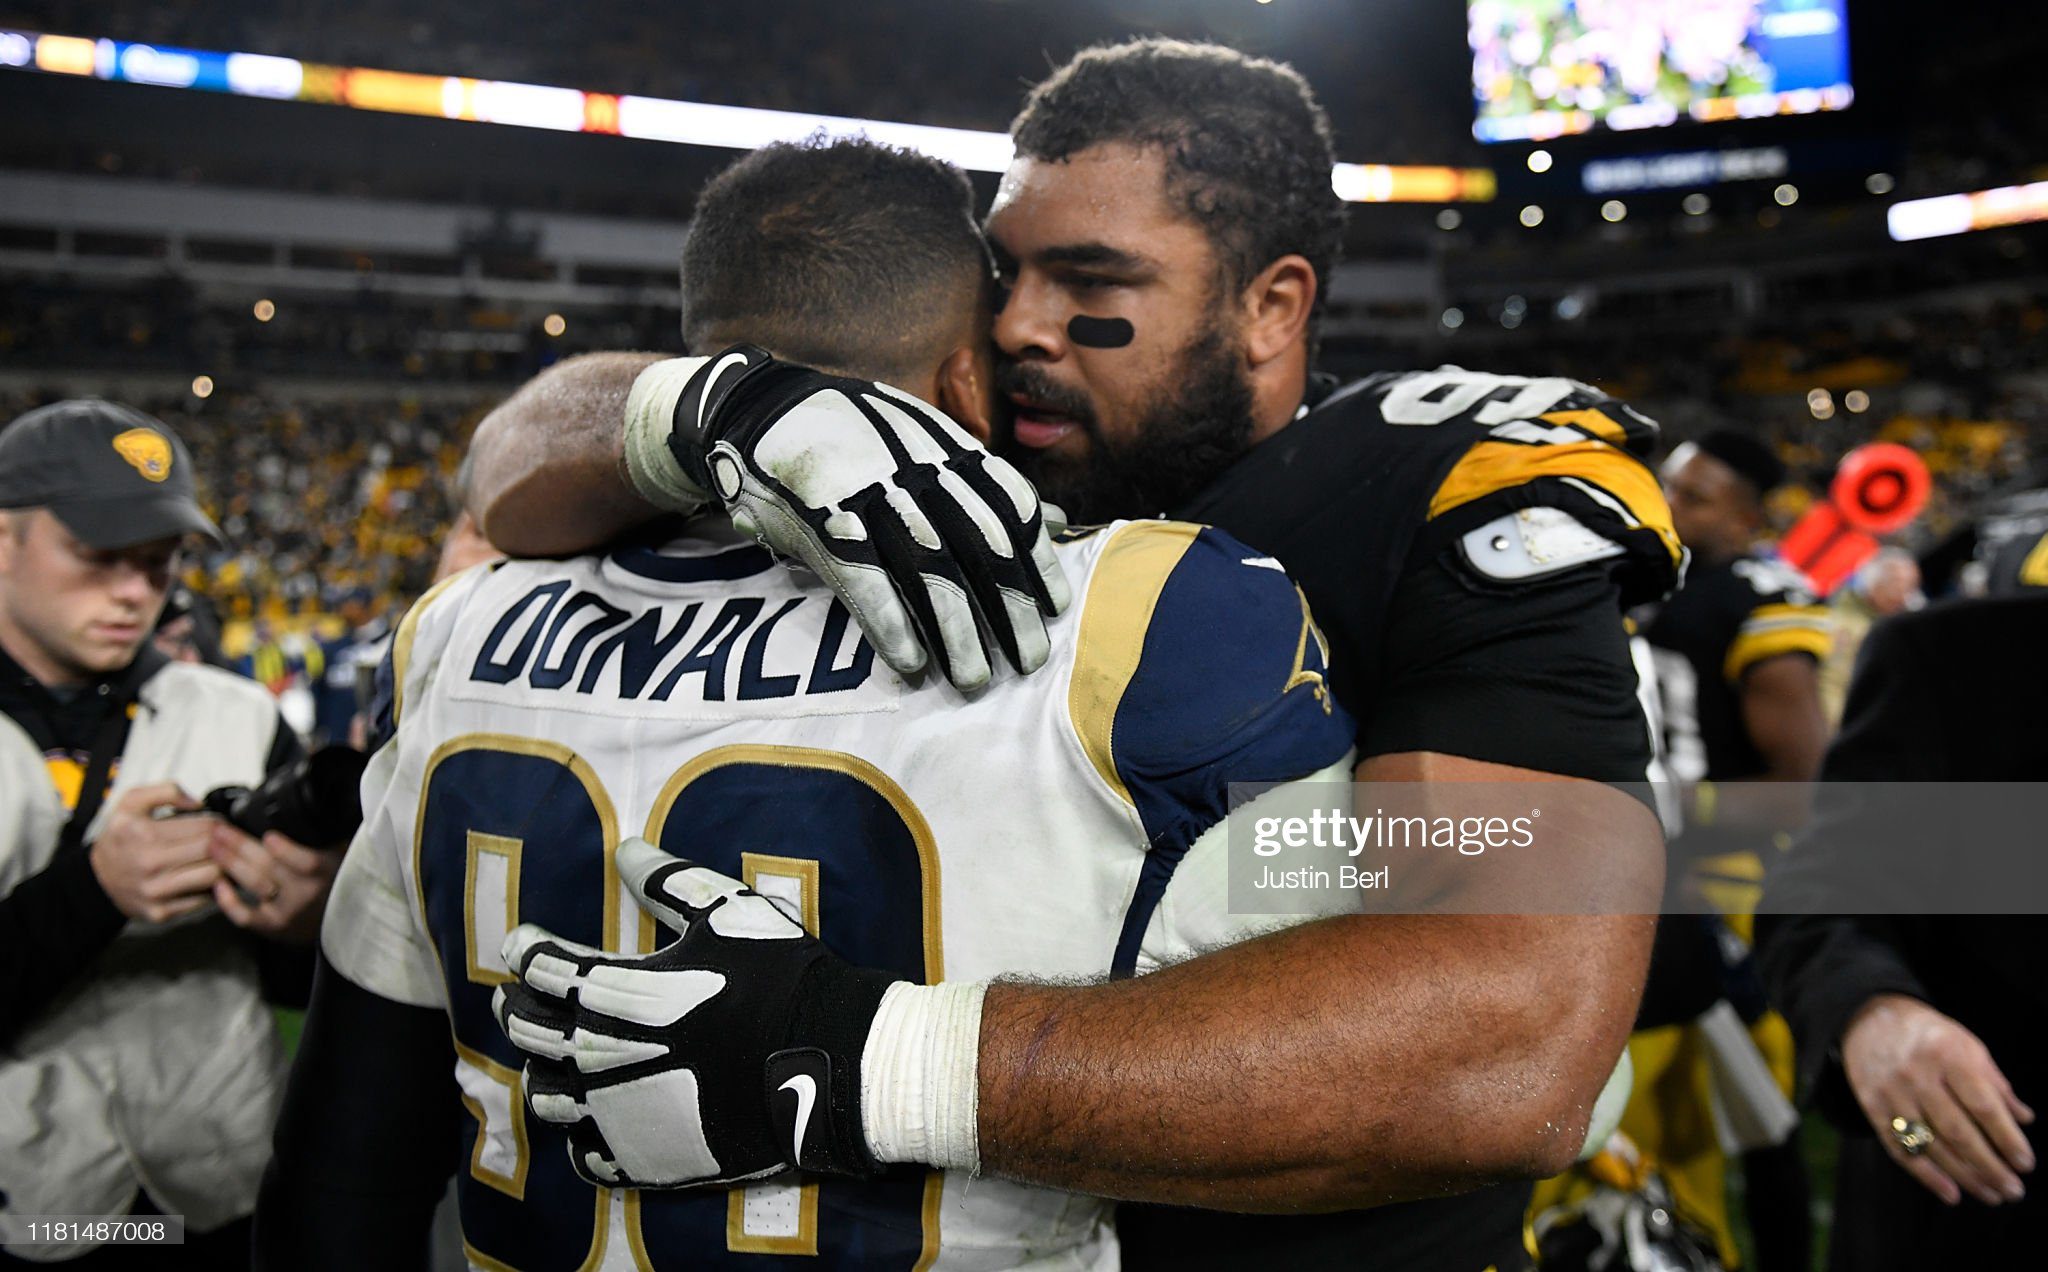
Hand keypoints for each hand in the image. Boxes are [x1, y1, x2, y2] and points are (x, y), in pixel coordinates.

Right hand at [87, 783, 220, 922]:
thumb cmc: (120, 838)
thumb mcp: (131, 802)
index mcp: (143, 833)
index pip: (205, 827)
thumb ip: (166, 791)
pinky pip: (202, 900)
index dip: (219, 823)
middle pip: (213, 851)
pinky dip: (209, 889)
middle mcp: (148, 863)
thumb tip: (199, 803)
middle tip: (224, 841)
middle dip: (225, 843)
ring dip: (221, 866)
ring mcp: (155, 891)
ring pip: (212, 876)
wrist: (96, 880)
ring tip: (215, 859)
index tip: (219, 824)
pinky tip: (202, 878)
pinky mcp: (160, 912)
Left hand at [208, 824, 340, 943]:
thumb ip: (326, 836)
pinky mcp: (272, 926)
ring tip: (213, 846)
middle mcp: (306, 893)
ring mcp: (287, 911)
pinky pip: (246, 916)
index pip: (306, 863)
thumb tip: (310, 808)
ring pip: (254, 884)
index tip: (268, 835)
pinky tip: (218, 884)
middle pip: (269, 867)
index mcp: (325, 872)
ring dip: (229, 863)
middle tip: (220, 830)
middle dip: (240, 845)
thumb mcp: (340, 854)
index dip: (286, 850)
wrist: (341, 921)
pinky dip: (228, 901)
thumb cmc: (335, 879)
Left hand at [493, 839, 898, 1188]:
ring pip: (545, 1097)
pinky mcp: (643, 1159)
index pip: (543, 969)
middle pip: (530, 1033)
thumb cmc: (779, 977)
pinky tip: (588, 1118)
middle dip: (516, 1008)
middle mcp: (600, 1056)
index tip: (522, 941)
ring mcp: (617, 1114)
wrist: (828, 1061)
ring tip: (548, 1058)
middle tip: (516, 996)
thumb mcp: (726, 910)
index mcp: (616, 992)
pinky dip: (577, 1134)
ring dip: (539, 1072)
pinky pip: (583, 1155)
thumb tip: (623, 849)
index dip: (526, 950)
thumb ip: (667, 880)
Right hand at [668, 345, 1071, 691]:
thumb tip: (1059, 519)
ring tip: (975, 679)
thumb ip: (991, 487)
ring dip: (957, 632)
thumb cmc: (858, 438)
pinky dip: (893, 625)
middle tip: (1030, 661)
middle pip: (980, 547)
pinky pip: (866, 583)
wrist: (762, 409)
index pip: (1011, 506)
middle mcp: (916, 468)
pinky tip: (913, 663)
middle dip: (1011, 608)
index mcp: (948, 448)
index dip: (1038, 560)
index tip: (1058, 608)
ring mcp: (870, 495)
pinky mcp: (823, 521)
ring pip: (929, 571)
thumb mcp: (928, 444)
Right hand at [1841, 992, 2035, 1205]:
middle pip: (1957, 1131)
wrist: (1868, 1019)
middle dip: (1989, 1165)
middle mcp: (1916, 1075)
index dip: (2006, 1137)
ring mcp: (1891, 1093)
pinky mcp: (1872, 1107)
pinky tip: (1951, 1193)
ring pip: (1930, 1145)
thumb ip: (1995, 1083)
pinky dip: (1926, 1176)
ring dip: (1965, 1176)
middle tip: (2013, 1189)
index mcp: (1946, 1054)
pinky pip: (1900, 1148)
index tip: (2026, 1163)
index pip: (1981, 1104)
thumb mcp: (1966, 1045)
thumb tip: (2023, 1120)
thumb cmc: (1929, 1036)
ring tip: (1991, 1195)